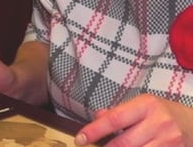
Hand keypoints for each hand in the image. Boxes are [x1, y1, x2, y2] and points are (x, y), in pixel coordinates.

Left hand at [75, 94, 192, 145]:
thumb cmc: (162, 113)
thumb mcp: (142, 105)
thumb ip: (119, 112)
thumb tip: (97, 117)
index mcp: (146, 105)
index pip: (114, 119)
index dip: (95, 130)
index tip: (80, 139)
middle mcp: (159, 123)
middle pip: (124, 143)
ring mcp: (169, 141)